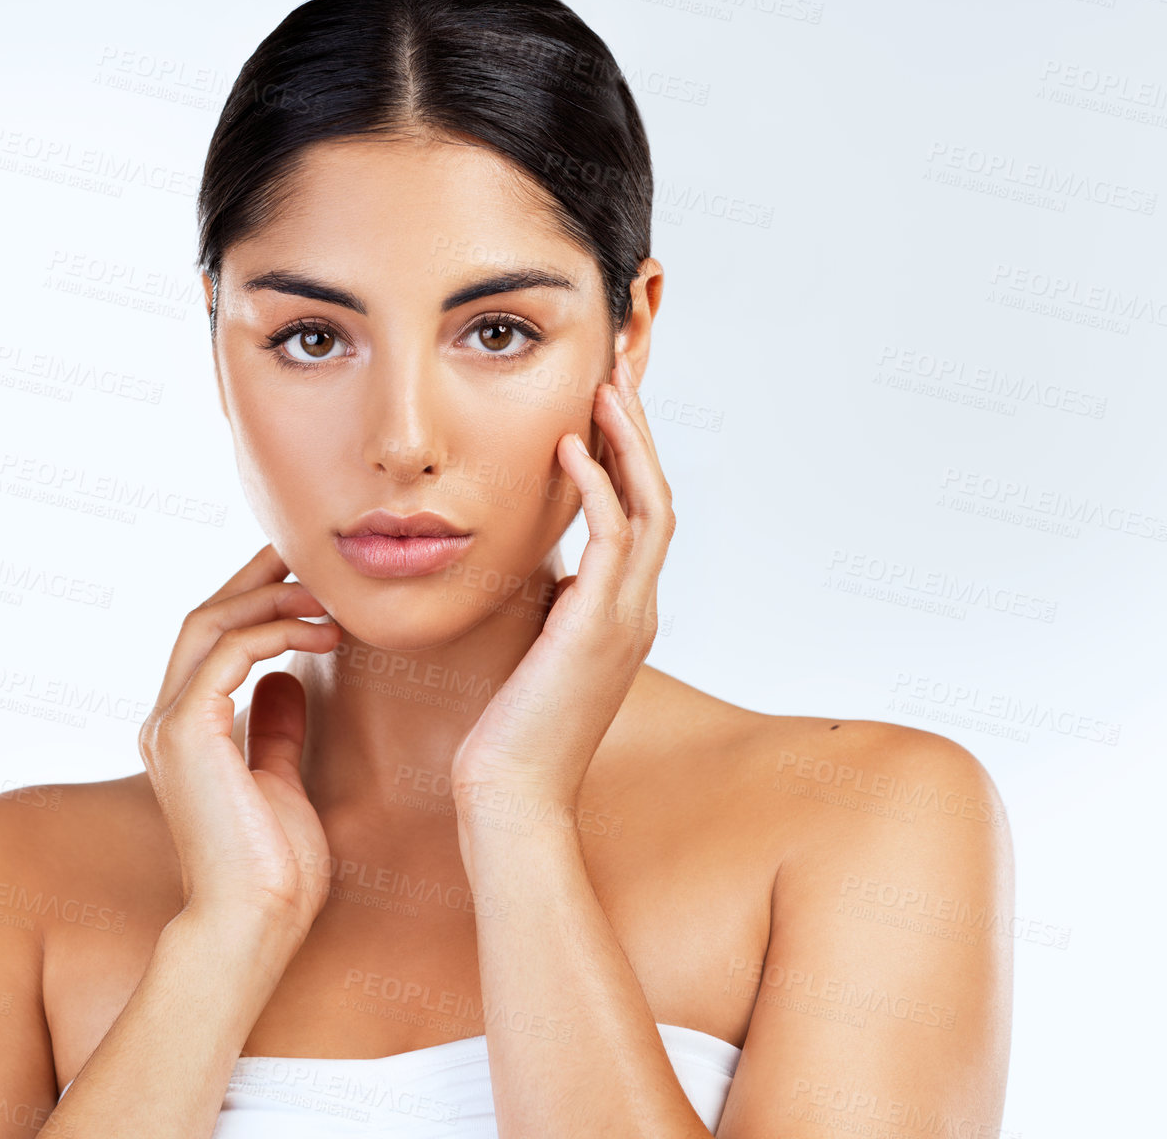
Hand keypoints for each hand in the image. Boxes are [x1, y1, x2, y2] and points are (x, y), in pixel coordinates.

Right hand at [139, 542, 342, 936]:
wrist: (253, 924)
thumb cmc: (272, 871)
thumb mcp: (281, 781)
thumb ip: (275, 729)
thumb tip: (286, 682)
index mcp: (183, 731)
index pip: (211, 640)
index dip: (254, 598)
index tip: (306, 576)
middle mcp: (166, 720)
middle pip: (204, 617)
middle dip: (258, 578)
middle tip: (313, 556)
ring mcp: (170, 725)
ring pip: (210, 624)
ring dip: (273, 599)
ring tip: (329, 598)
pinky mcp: (186, 732)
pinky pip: (229, 654)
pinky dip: (275, 631)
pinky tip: (323, 634)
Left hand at [449, 348, 675, 804]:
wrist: (511, 792)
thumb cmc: (509, 727)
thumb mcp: (534, 646)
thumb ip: (549, 600)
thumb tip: (538, 560)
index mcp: (622, 613)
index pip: (639, 515)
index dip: (629, 456)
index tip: (605, 404)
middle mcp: (637, 610)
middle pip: (657, 497)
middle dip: (640, 433)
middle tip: (619, 373)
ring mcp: (627, 619)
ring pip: (650, 507)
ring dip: (629, 443)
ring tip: (605, 389)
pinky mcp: (600, 628)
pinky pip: (613, 539)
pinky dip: (598, 487)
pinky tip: (571, 447)